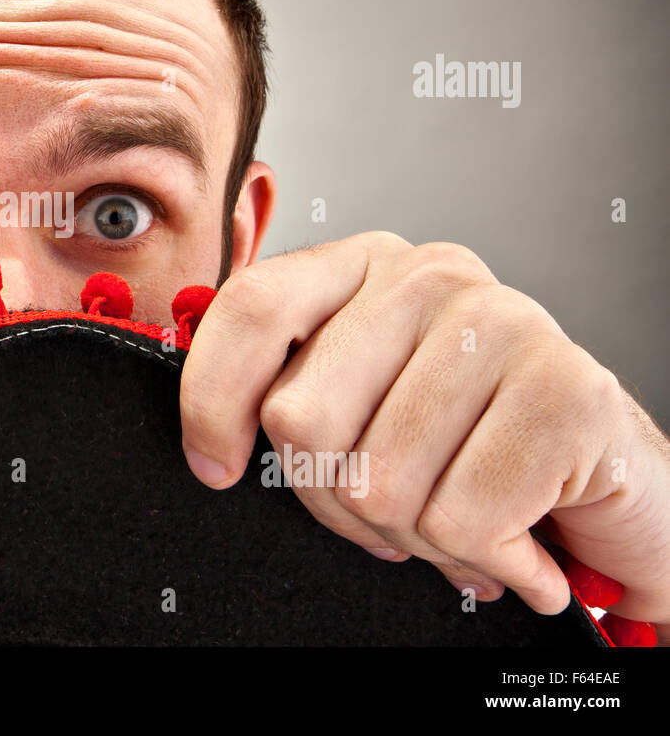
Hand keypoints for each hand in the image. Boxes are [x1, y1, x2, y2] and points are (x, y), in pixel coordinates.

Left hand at [179, 231, 669, 640]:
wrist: (614, 492)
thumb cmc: (472, 451)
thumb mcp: (363, 410)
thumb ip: (295, 398)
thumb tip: (210, 445)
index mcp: (364, 267)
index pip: (252, 308)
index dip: (211, 398)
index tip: (215, 466)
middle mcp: (429, 275)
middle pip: (300, 416)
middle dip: (335, 499)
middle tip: (392, 510)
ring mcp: (504, 320)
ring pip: (376, 483)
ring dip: (416, 537)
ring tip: (464, 517)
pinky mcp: (567, 388)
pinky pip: (458, 518)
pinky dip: (486, 556)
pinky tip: (519, 534)